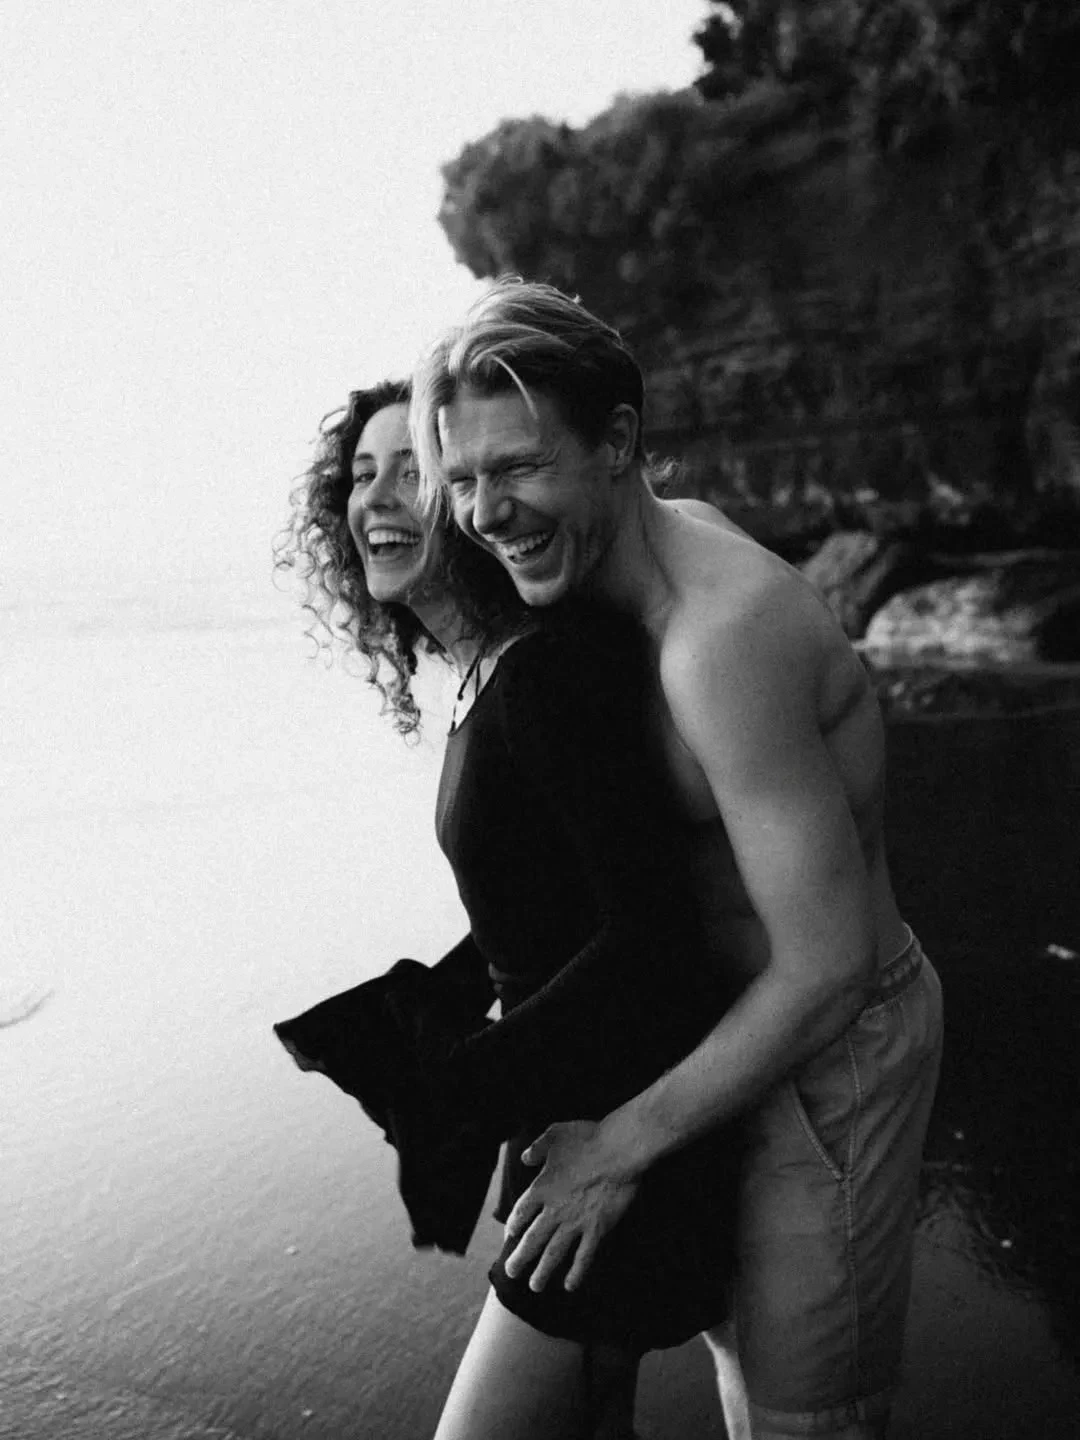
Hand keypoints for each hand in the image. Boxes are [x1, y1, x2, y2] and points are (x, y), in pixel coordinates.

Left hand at [503, 1119, 639, 1292]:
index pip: (521, 1213)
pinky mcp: (596, 1229)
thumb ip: (537, 1148)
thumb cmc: (587, 1138)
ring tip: (534, 1286)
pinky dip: (576, 1273)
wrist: (617, 1150)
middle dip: (520, 1258)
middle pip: (532, 1239)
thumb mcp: (554, 1135)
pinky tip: (569, 1286)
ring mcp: (575, 1222)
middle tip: (511, 1272)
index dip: (514, 1225)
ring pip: (554, 1253)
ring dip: (542, 1271)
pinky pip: (583, 1256)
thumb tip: (525, 1158)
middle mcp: (554, 1210)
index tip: (510, 1236)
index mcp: (541, 1187)